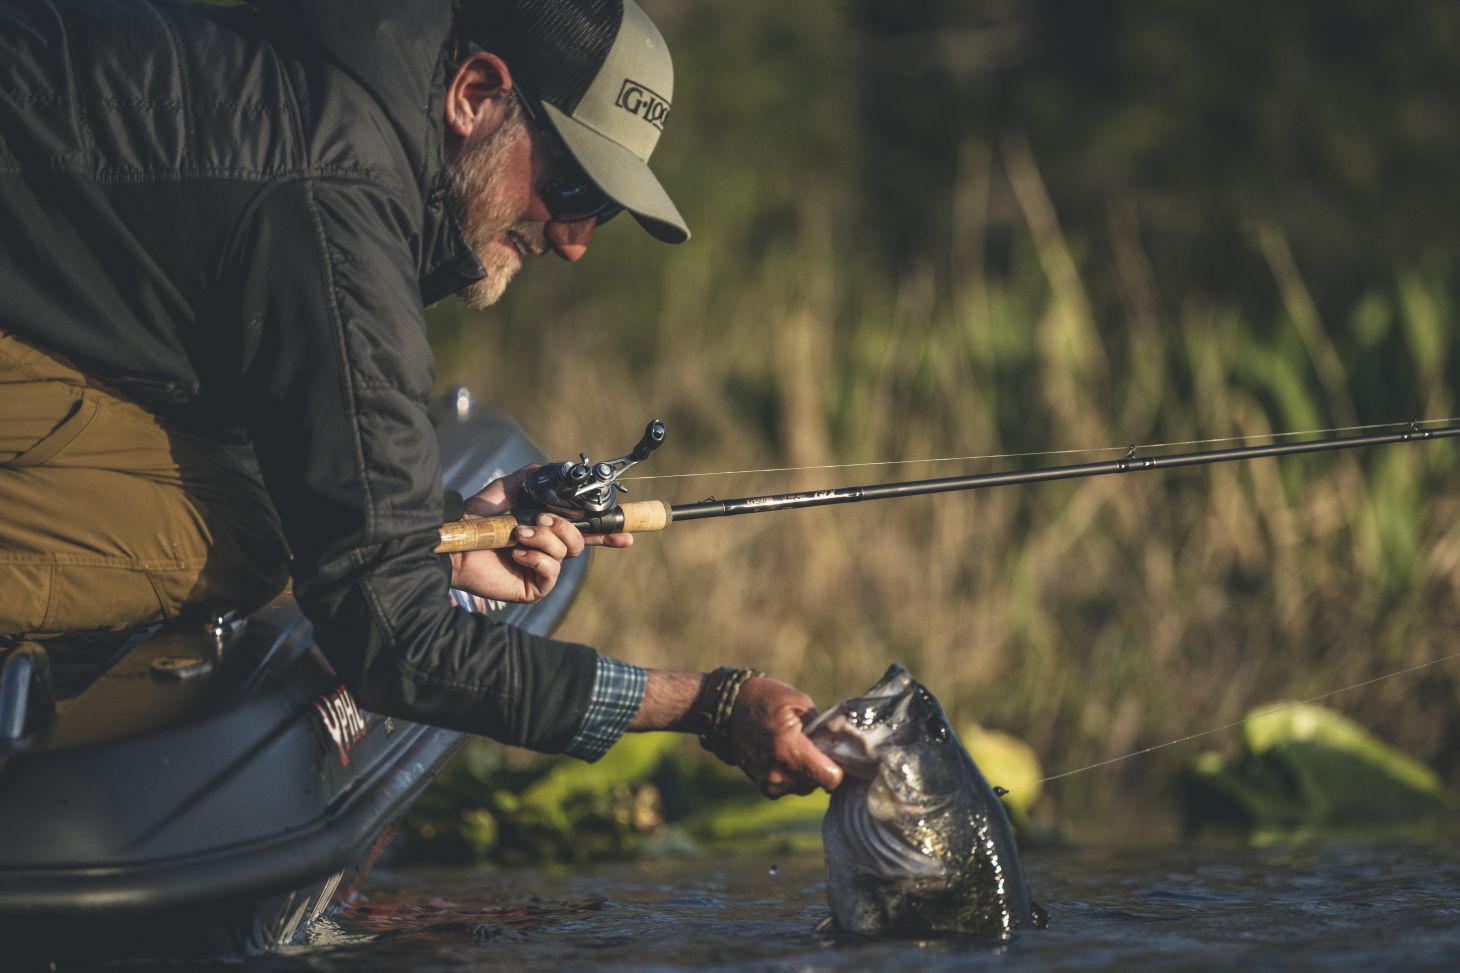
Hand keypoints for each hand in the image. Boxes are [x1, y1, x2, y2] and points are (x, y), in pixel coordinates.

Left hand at [449, 464, 631, 602]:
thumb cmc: (479, 516)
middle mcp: (548, 550)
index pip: (586, 532)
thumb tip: (562, 470)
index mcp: (548, 529)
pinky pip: (552, 571)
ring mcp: (541, 570)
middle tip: (540, 519)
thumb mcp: (510, 488)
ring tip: (518, 534)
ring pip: (567, 552)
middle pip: (581, 541)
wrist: (456, 538)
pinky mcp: (533, 587)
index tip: (627, 534)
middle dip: (565, 526)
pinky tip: (517, 553)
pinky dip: (537, 558)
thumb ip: (536, 477)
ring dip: (544, 538)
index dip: (608, 533)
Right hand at [728, 677, 843, 797]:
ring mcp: (770, 783)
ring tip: (797, 747)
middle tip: (814, 744)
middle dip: (822, 766)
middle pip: (820, 783)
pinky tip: (786, 755)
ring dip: (808, 771)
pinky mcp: (764, 787)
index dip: (839, 765)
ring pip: (808, 787)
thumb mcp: (799, 702)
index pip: (831, 778)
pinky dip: (795, 774)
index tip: (834, 750)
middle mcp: (779, 773)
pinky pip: (793, 787)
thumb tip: (844, 740)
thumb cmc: (764, 699)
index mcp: (789, 750)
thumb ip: (824, 725)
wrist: (725, 710)